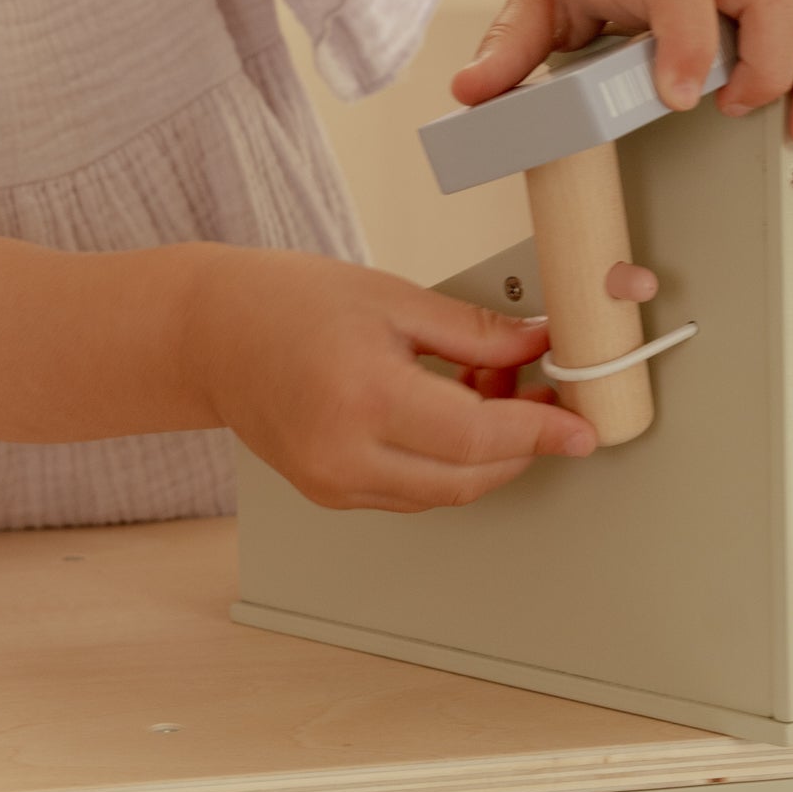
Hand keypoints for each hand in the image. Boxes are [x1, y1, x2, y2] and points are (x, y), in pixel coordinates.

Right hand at [182, 250, 594, 511]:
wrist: (211, 332)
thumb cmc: (289, 301)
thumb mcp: (393, 298)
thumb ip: (474, 332)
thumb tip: (538, 349)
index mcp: (364, 396)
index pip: (479, 436)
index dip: (541, 431)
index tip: (581, 427)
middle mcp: (345, 454)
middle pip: (468, 478)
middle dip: (519, 443)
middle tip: (538, 391)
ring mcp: (333, 484)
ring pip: (442, 494)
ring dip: (484, 455)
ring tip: (484, 388)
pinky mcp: (329, 493)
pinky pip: (410, 492)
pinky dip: (445, 463)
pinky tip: (448, 413)